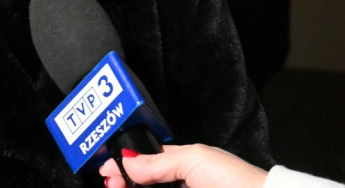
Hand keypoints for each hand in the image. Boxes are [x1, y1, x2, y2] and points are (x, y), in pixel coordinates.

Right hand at [99, 144, 267, 187]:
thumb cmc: (236, 182)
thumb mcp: (194, 160)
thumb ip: (160, 161)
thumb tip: (129, 162)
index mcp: (184, 163)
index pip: (146, 162)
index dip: (126, 165)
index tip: (108, 170)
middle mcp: (181, 183)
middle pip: (143, 184)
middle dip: (124, 182)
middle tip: (113, 185)